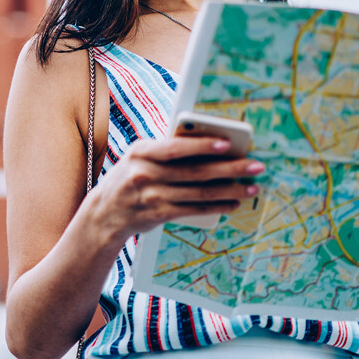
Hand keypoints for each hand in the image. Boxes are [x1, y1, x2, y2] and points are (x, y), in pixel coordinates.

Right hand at [83, 135, 263, 243]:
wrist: (103, 213)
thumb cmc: (130, 177)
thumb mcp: (140, 157)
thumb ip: (168, 151)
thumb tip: (212, 147)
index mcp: (140, 151)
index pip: (175, 147)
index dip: (202, 145)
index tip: (228, 143)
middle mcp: (144, 174)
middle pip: (194, 171)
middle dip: (229, 169)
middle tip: (255, 166)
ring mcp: (151, 196)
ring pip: (198, 193)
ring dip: (229, 190)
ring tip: (251, 187)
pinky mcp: (158, 215)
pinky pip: (193, 210)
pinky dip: (216, 207)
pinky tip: (233, 203)